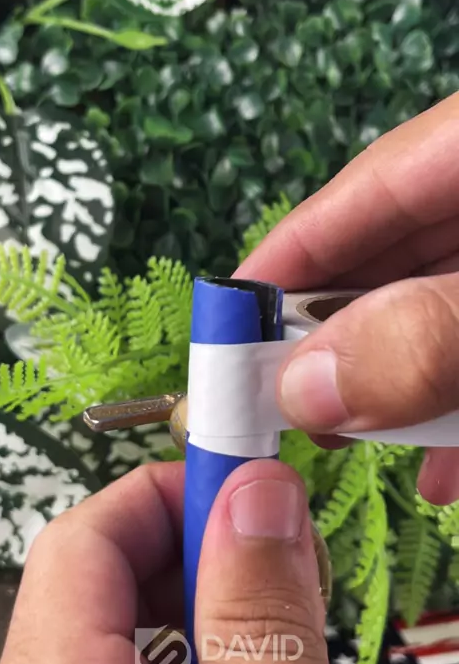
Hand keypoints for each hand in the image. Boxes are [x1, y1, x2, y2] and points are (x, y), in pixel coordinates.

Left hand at [0, 461, 375, 663]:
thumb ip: (269, 630)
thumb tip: (257, 502)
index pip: (85, 545)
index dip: (172, 491)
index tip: (246, 474)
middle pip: (104, 587)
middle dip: (207, 560)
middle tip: (291, 570)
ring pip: (128, 641)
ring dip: (216, 624)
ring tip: (287, 658)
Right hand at [236, 92, 458, 504]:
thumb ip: (425, 336)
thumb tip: (305, 388)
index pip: (352, 199)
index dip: (282, 266)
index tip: (226, 335)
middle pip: (388, 262)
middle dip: (338, 344)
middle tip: (291, 410)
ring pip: (433, 311)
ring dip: (401, 384)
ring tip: (361, 442)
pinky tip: (447, 463)